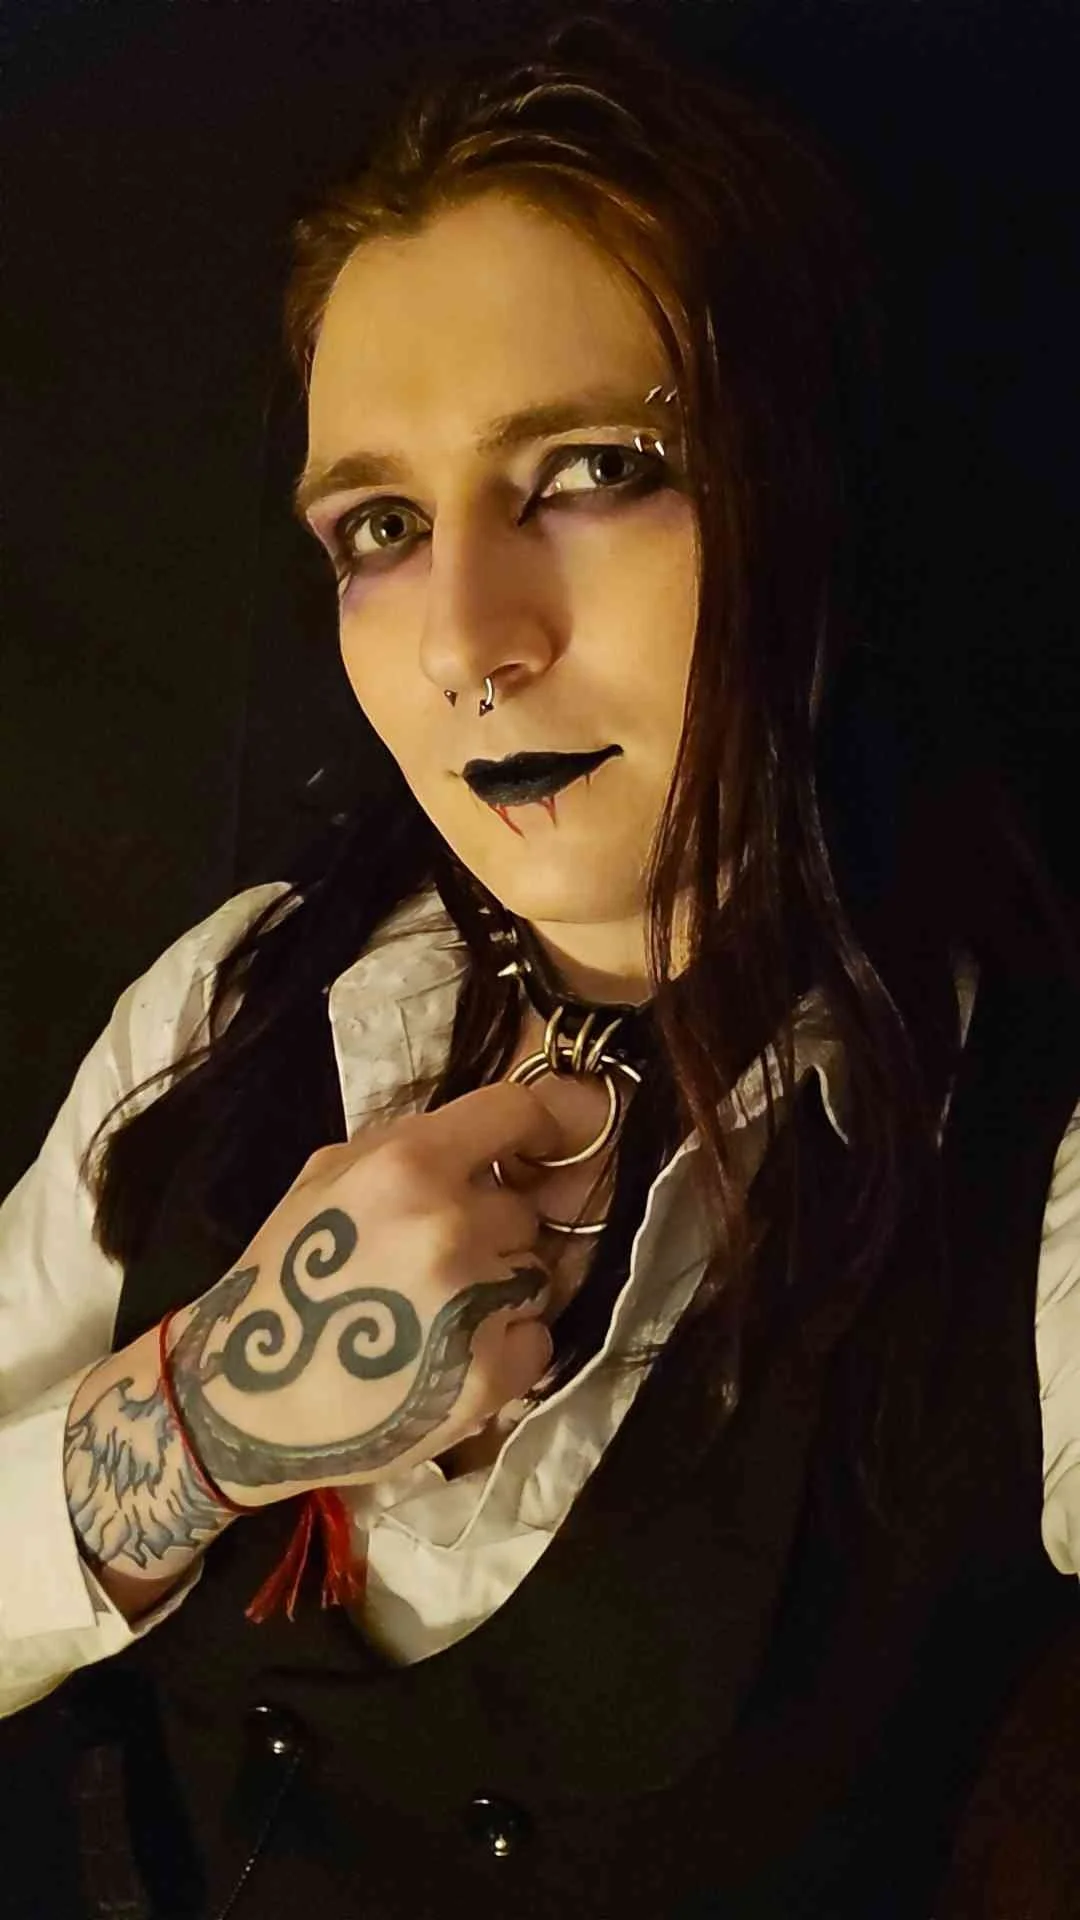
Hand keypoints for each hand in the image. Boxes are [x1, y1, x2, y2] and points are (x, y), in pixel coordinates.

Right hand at [166, 1081, 565, 1505]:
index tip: (533, 1152)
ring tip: (437, 1317)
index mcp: (406, 1164)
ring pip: (535, 1274)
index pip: (515, 1112)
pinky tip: (449, 1361)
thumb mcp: (325, 1178)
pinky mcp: (493, 1374)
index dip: (534, 1129)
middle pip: (524, 1210)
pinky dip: (506, 1350)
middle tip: (434, 1267)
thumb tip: (480, 1144)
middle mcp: (450, 1224)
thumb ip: (407, 1150)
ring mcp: (476, 1302)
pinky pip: (537, 1338)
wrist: (245, 1404)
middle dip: (490, 1232)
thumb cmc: (283, 1279)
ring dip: (500, 1291)